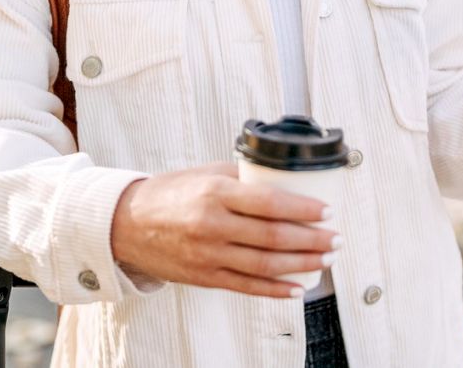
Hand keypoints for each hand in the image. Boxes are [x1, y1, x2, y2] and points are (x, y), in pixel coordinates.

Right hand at [110, 162, 339, 298]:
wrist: (127, 224)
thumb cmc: (171, 193)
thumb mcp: (207, 172)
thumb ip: (244, 177)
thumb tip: (284, 180)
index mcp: (216, 192)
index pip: (270, 202)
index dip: (303, 209)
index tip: (327, 210)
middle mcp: (212, 225)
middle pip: (273, 237)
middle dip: (312, 240)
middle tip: (335, 238)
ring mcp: (208, 255)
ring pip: (264, 265)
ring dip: (302, 265)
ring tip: (325, 259)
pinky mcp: (204, 277)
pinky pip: (246, 286)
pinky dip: (275, 290)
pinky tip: (297, 288)